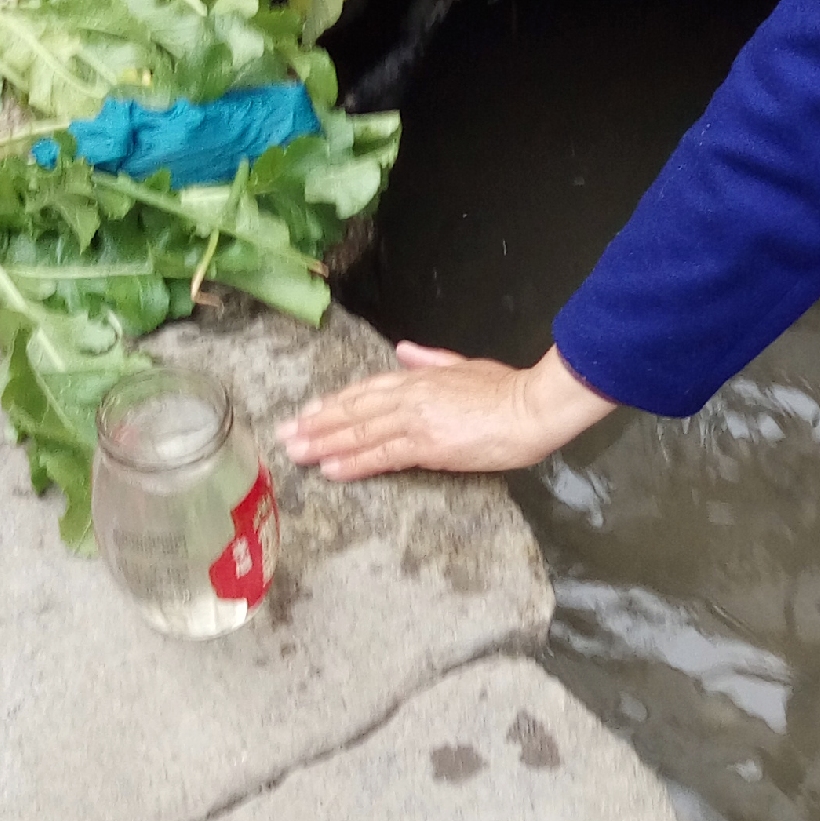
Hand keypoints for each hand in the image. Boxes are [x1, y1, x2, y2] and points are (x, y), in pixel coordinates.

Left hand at [278, 342, 614, 482]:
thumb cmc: (510, 391)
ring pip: (360, 432)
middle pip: (354, 410)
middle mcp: (411, 397)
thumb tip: (403, 351)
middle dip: (317, 424)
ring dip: (324, 443)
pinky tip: (331, 469)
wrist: (534, 408)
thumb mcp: (467, 367)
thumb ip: (431, 360)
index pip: (366, 391)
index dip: (334, 403)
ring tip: (296, 452)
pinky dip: (353, 461)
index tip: (307, 412)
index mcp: (420, 379)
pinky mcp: (428, 445)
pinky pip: (382, 454)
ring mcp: (417, 421)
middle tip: (285, 436)